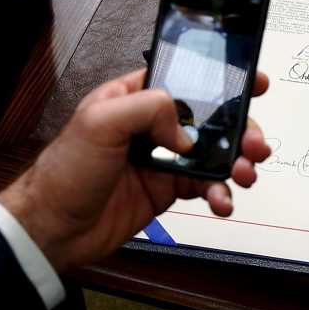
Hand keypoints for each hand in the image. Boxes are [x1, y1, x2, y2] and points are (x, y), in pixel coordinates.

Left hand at [0, 68, 271, 272]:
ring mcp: (162, 158)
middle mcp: (152, 125)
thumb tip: (185, 128)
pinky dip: (220, 193)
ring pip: (215, 154)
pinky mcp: (167, 189)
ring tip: (243, 174)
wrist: (55, 229)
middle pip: (211, 119)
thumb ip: (147, 108)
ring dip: (236, 163)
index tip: (252, 83)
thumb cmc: (64, 172)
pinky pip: (206, 186)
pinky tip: (222, 201)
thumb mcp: (99, 123)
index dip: (222, 80)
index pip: (186, 80)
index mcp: (135, 97)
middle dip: (240, 129)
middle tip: (254, 144)